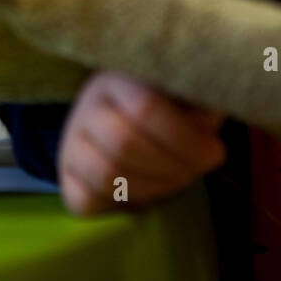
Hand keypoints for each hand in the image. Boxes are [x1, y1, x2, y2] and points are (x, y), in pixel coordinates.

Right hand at [57, 70, 226, 215]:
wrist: (129, 115)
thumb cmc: (171, 102)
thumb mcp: (190, 93)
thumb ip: (200, 106)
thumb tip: (205, 131)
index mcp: (119, 74)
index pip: (146, 108)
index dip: (185, 139)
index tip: (215, 154)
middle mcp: (87, 103)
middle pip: (124, 143)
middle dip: (172, 167)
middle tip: (195, 171)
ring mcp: (71, 140)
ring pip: (106, 175)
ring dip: (153, 189)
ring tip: (177, 180)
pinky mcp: (66, 175)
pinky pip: (85, 201)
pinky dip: (122, 205)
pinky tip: (147, 192)